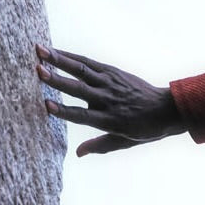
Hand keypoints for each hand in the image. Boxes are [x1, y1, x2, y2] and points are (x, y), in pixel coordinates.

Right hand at [36, 45, 184, 155]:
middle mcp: (108, 100)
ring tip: (39, 50)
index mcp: (110, 121)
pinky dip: (71, 56)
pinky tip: (54, 50)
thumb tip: (78, 153)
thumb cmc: (144, 129)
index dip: (64, 111)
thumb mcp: (124, 142)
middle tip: (38, 70)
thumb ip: (100, 146)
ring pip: (82, 70)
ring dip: (60, 60)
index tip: (46, 104)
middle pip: (79, 90)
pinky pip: (89, 63)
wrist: (166, 109)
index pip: (82, 116)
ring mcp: (110, 83)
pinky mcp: (112, 71)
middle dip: (58, 80)